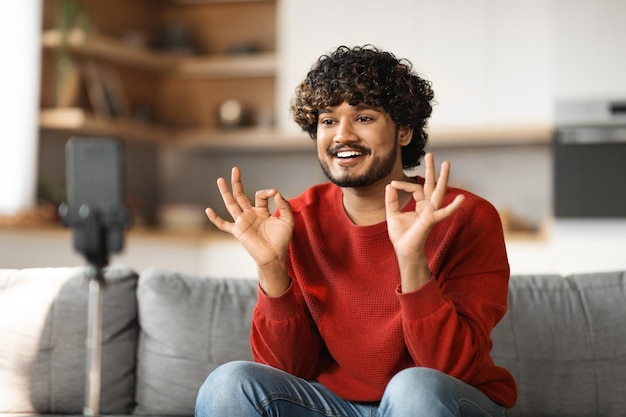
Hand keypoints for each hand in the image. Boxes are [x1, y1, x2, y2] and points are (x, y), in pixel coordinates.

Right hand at [205, 167, 293, 294]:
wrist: (275, 256)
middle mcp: (250, 214)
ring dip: (226, 192)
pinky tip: (208, 211)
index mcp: (261, 211)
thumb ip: (285, 205)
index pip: (260, 195)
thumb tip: (276, 192)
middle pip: (241, 195)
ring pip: (231, 204)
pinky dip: (216, 219)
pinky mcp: (238, 231)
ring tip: (220, 180)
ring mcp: (243, 222)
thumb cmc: (282, 240)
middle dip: (238, 182)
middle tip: (235, 169)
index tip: (274, 193)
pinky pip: (224, 225)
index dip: (267, 191)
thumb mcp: (288, 220)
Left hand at [385, 153, 463, 290]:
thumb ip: (391, 200)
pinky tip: (461, 199)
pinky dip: (452, 207)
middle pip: (432, 185)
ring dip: (443, 178)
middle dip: (432, 170)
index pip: (415, 188)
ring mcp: (431, 213)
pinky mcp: (431, 220)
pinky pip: (443, 212)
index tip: (392, 184)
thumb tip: (389, 185)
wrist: (404, 251)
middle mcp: (428, 207)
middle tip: (430, 154)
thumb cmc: (401, 236)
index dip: (403, 185)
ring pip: (439, 192)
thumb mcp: (392, 214)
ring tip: (447, 163)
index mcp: (421, 206)